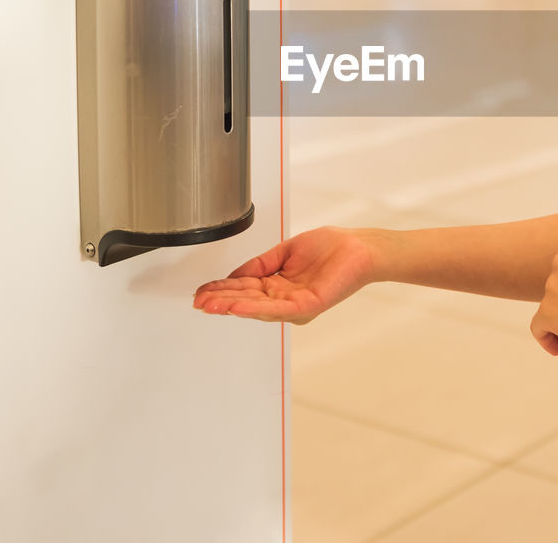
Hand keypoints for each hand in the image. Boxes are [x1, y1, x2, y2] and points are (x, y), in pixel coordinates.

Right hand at [193, 226, 377, 323]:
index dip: (221, 290)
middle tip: (198, 302)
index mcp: (278, 286)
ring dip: (231, 306)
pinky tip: (236, 306)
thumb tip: (234, 275)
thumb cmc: (332, 248)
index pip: (243, 290)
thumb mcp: (285, 252)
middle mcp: (285, 300)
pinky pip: (277, 309)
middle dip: (220, 301)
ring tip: (210, 305)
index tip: (201, 291)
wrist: (359, 248)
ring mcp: (296, 305)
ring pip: (257, 308)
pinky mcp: (307, 305)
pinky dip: (253, 308)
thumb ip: (260, 264)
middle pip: (246, 301)